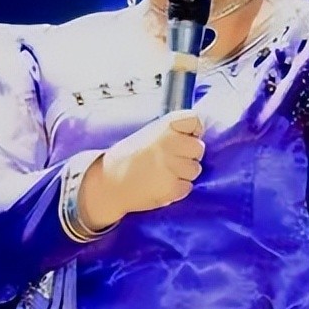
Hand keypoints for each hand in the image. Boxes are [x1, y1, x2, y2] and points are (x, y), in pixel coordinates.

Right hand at [79, 110, 204, 228]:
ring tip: (163, 173)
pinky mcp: (171, 188)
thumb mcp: (150, 134)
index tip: (186, 136)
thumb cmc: (130, 157)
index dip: (193, 130)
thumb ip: (173, 132)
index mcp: (164, 126)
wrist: (109, 182)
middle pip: (199, 148)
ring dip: (184, 173)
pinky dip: (177, 189)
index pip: (194, 119)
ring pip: (195, 169)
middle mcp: (169, 143)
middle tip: (172, 159)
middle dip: (190, 155)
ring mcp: (171, 166)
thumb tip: (197, 136)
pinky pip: (187, 187)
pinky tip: (161, 184)